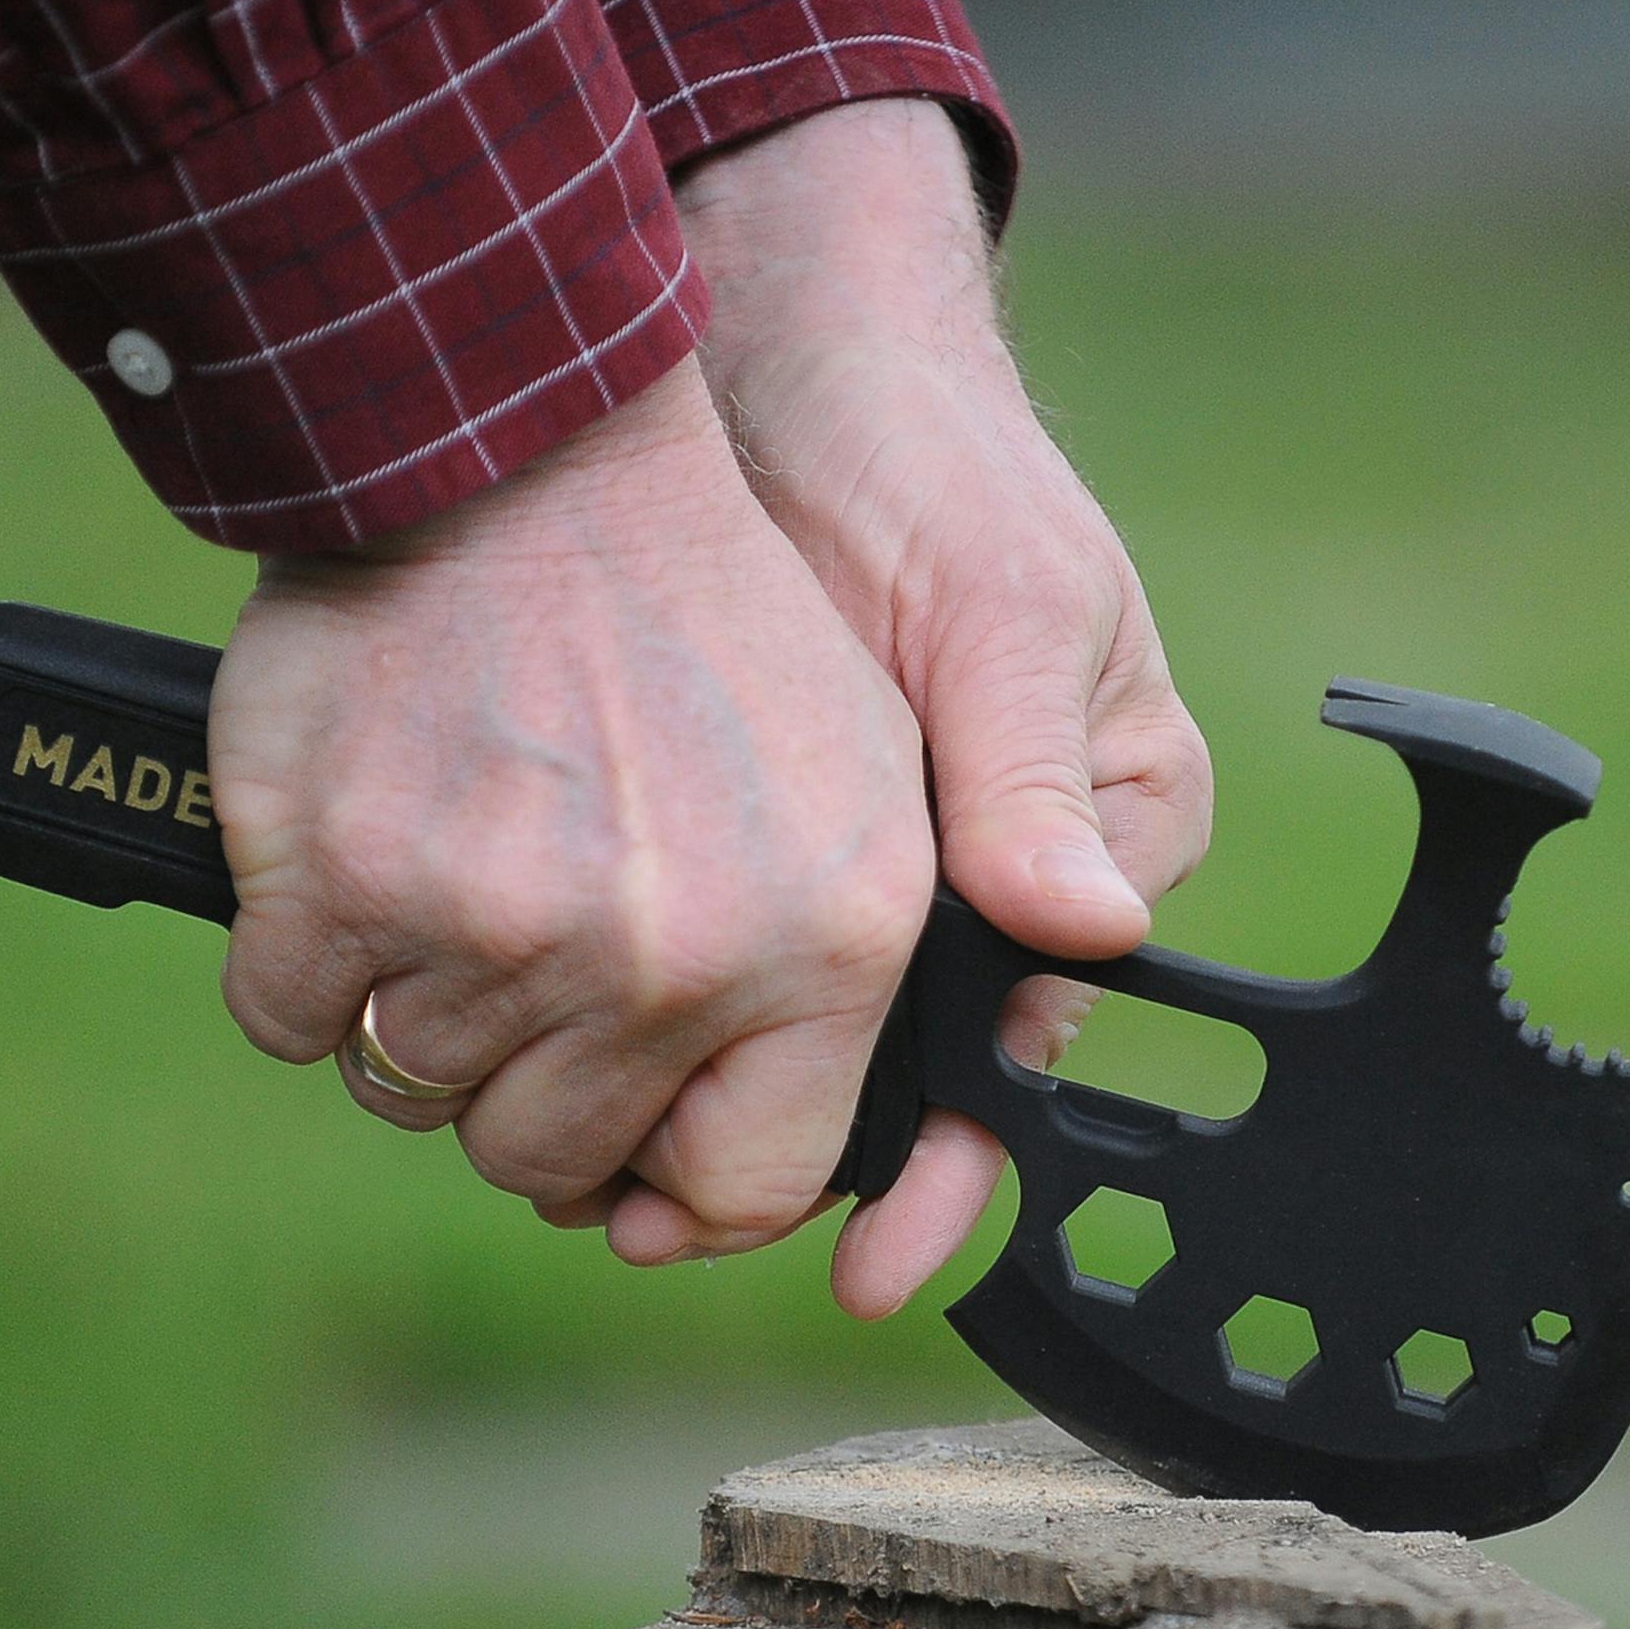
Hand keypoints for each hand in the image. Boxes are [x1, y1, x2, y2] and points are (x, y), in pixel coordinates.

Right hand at [208, 355, 934, 1259]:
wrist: (528, 449)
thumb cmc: (701, 624)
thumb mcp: (876, 782)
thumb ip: (851, 993)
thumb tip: (759, 1201)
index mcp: (824, 945)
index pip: (741, 1187)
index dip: (674, 1182)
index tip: (630, 1142)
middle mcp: (666, 959)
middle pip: (549, 1158)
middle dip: (528, 1086)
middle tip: (524, 964)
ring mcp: (493, 927)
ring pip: (412, 1091)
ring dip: (416, 1013)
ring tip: (451, 881)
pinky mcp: (338, 882)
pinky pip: (290, 1026)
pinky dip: (303, 967)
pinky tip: (352, 863)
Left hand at [675, 100, 1214, 1314]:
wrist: (774, 360)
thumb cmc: (924, 465)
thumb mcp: (998, 604)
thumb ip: (1031, 767)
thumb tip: (1091, 923)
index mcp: (1080, 850)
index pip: (1020, 1057)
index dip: (953, 1180)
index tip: (870, 1269)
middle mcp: (961, 888)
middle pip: (878, 1086)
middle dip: (777, 1178)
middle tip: (650, 1222)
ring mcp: (835, 874)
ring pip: (765, 1055)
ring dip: (673, 1118)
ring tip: (575, 1167)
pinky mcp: (724, 843)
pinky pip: (679, 980)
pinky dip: (611, 1031)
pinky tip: (538, 1059)